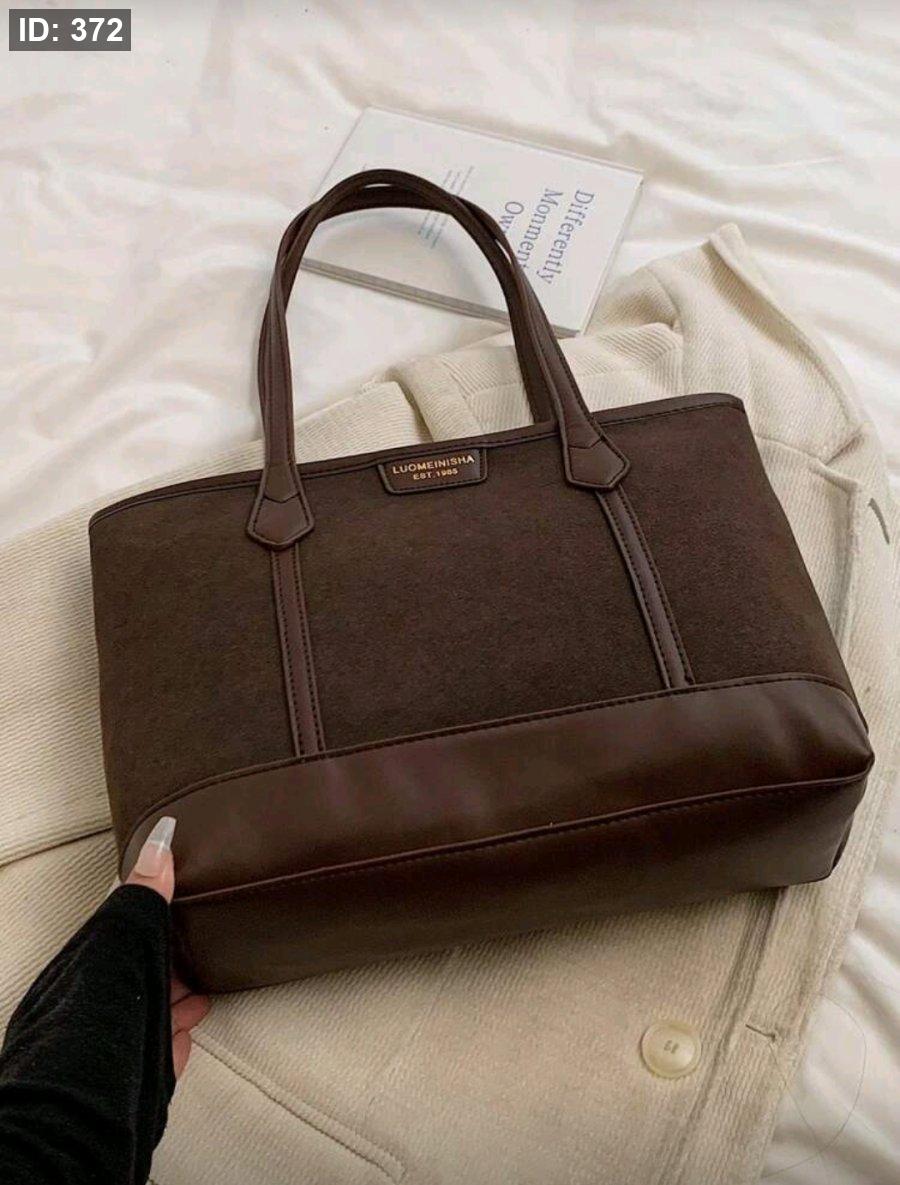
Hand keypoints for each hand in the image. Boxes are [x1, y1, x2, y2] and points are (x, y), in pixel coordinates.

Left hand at [124, 818, 209, 1077]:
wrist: (96, 1095)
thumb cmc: (103, 1008)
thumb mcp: (125, 938)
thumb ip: (144, 895)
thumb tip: (161, 839)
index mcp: (100, 959)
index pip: (128, 926)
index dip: (153, 908)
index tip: (180, 887)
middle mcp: (111, 992)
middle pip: (148, 961)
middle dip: (174, 945)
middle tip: (204, 924)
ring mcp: (132, 1028)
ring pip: (161, 996)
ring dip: (185, 980)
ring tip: (211, 963)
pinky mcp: (153, 1061)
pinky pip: (174, 1031)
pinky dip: (189, 1016)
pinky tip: (202, 1007)